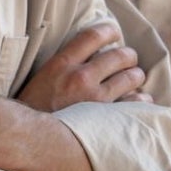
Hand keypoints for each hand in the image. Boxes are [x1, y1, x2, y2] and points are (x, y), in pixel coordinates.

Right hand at [16, 22, 149, 111]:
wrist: (30, 139)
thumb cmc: (34, 108)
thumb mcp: (43, 77)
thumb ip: (65, 63)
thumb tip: (91, 52)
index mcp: (62, 64)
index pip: (94, 35)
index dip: (110, 31)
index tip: (114, 34)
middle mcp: (81, 78)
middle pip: (121, 55)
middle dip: (128, 57)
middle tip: (126, 61)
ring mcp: (96, 99)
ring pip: (133, 77)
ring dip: (135, 77)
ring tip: (131, 80)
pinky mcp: (107, 118)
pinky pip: (137, 102)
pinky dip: (140, 100)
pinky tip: (134, 101)